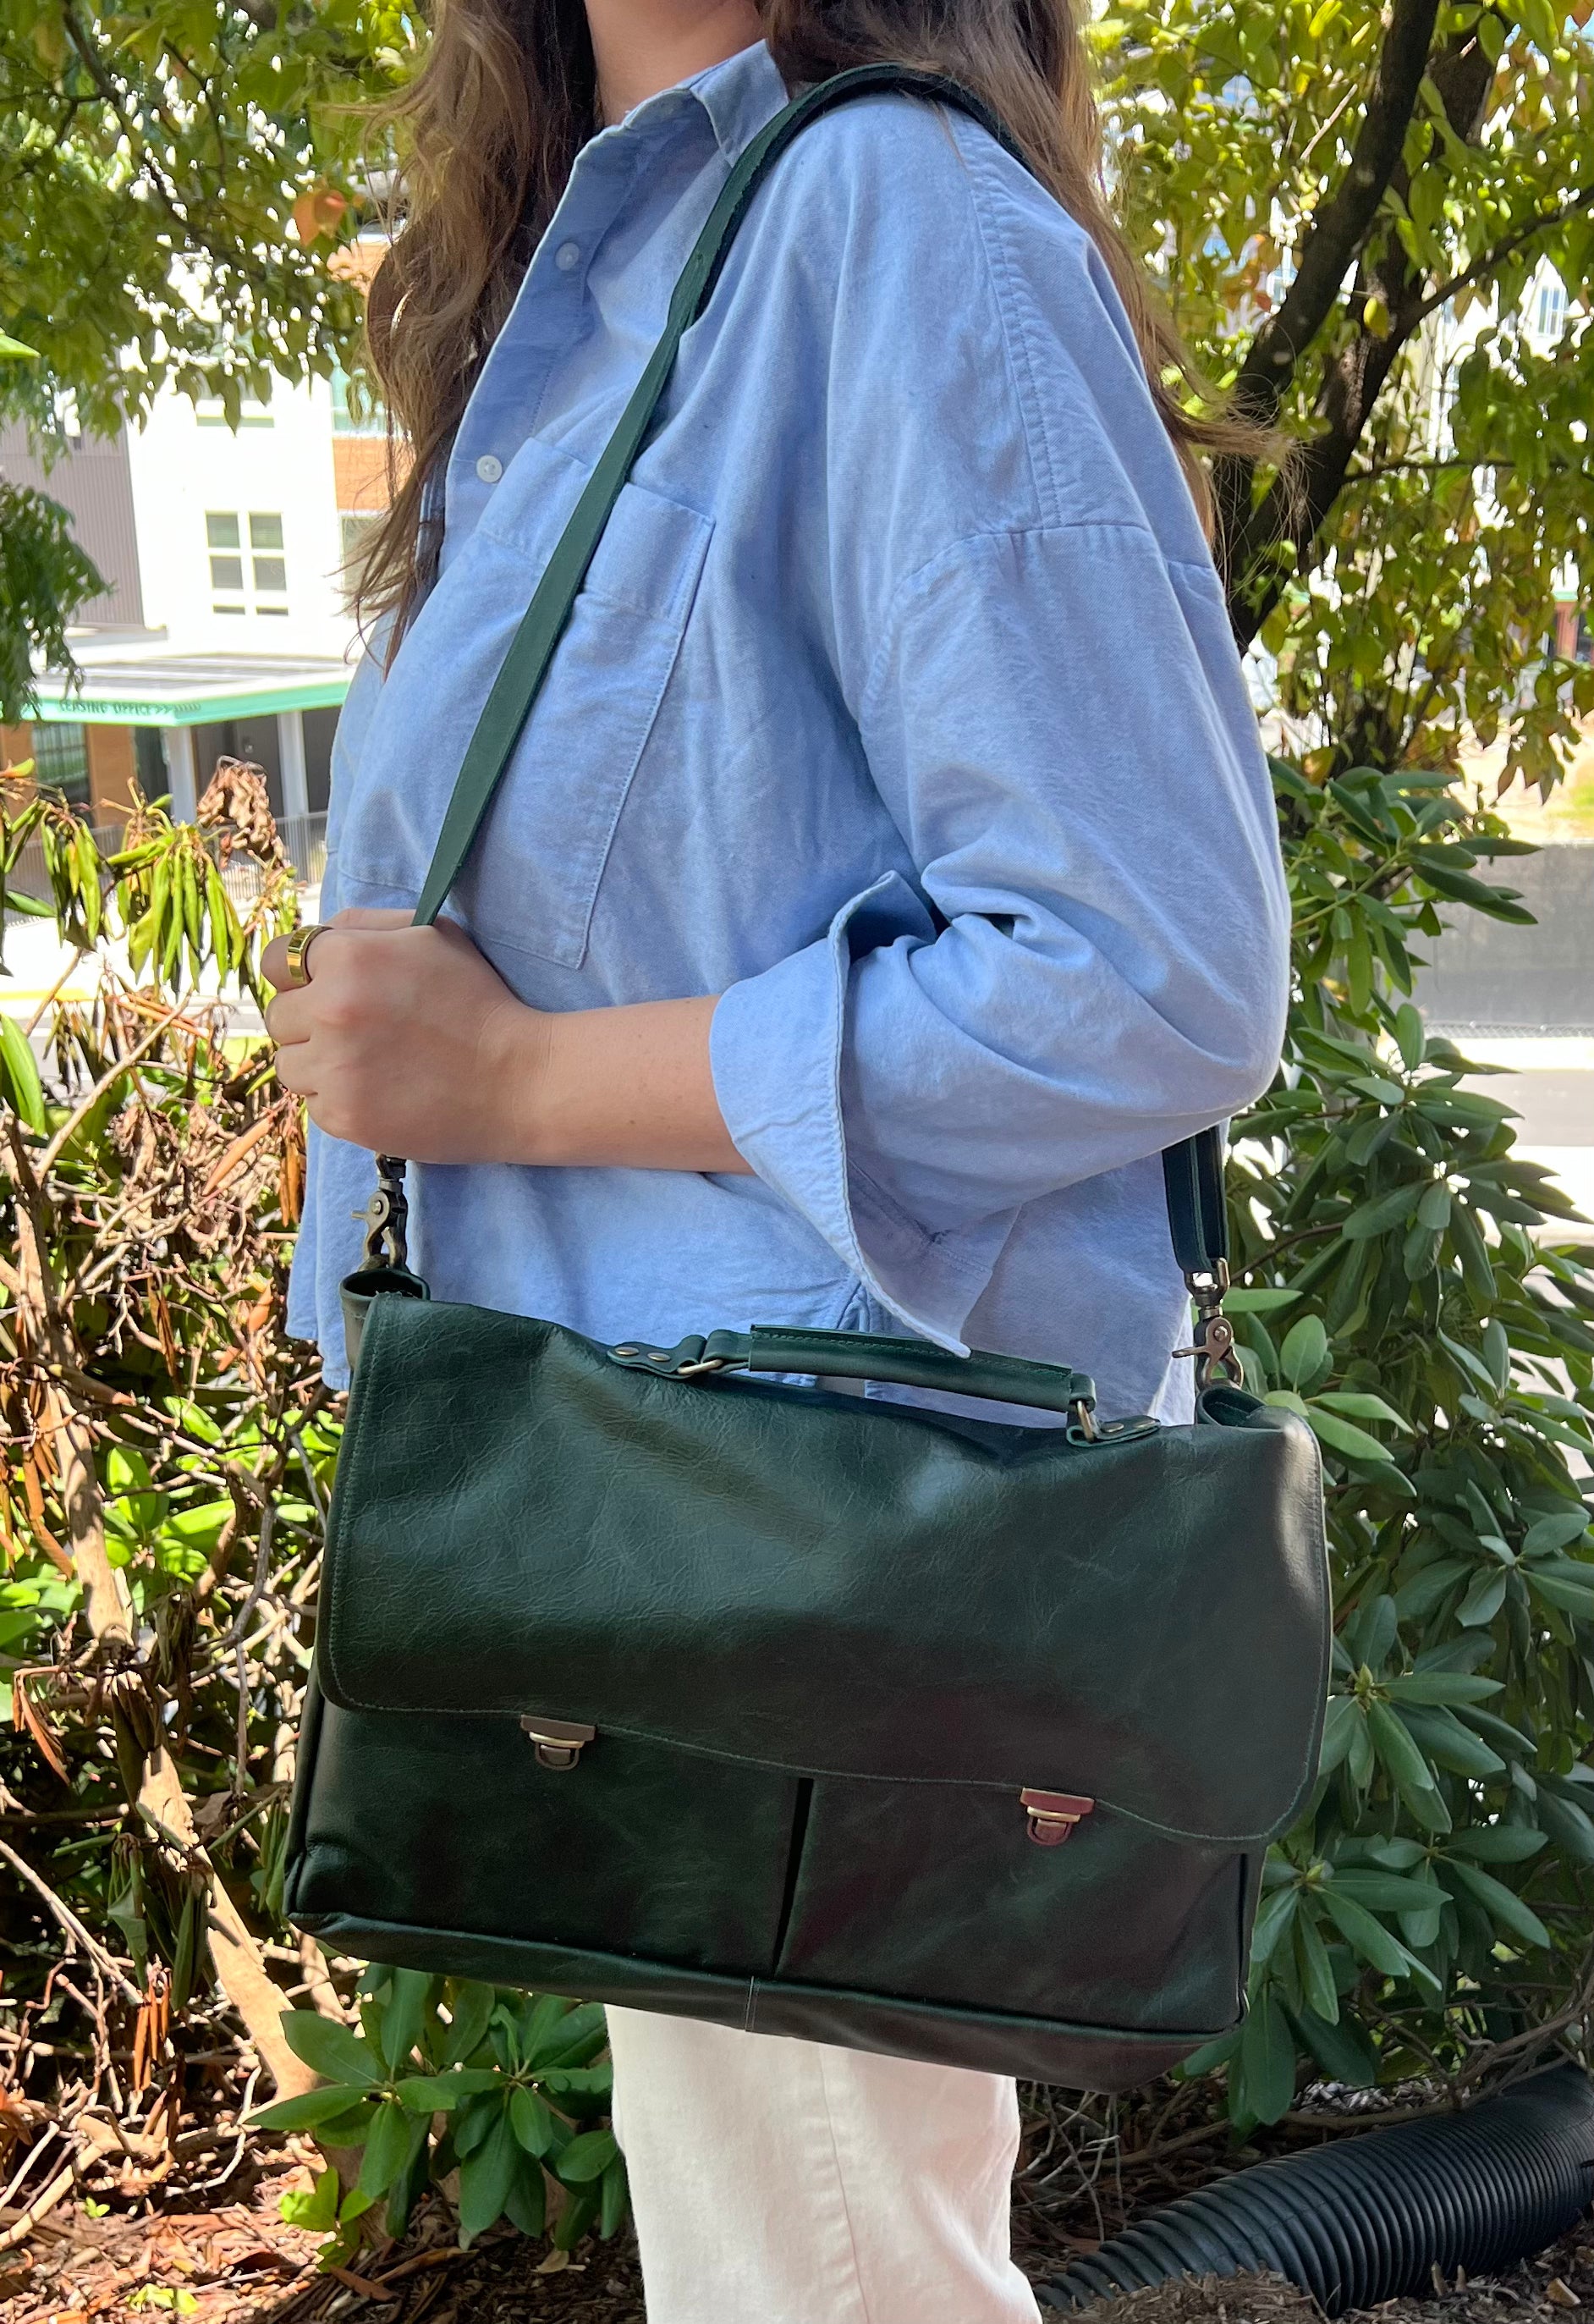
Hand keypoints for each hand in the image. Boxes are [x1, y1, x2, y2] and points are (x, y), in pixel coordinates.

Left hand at [262, 908, 546, 1162]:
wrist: (520, 1080)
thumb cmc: (480, 1001)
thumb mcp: (432, 936)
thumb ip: (364, 926)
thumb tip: (315, 937)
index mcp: (347, 957)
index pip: (275, 961)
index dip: (298, 975)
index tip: (321, 989)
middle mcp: (330, 1010)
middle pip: (278, 1018)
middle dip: (310, 1021)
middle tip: (361, 1031)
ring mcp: (334, 1069)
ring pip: (290, 1065)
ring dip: (321, 1064)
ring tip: (373, 1063)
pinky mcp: (344, 1117)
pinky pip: (316, 1105)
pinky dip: (343, 1100)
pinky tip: (386, 1092)